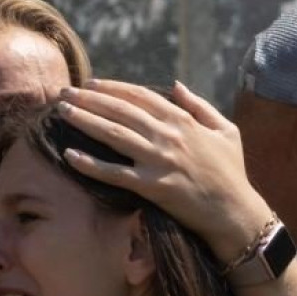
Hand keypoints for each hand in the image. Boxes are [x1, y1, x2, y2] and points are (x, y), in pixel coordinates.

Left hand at [55, 79, 271, 259]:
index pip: (141, 96)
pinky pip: (114, 174)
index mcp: (184, 120)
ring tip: (63, 112)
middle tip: (64, 93)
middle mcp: (168, 136)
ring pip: (113, 134)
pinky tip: (69, 156)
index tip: (91, 83)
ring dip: (85, 120)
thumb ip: (199, 106)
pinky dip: (90, 165)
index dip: (113, 87)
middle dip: (89, 99)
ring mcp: (159, 161)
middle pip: (121, 110)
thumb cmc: (231, 172)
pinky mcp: (152, 186)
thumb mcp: (226, 130)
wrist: (234, 212)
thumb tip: (175, 86)